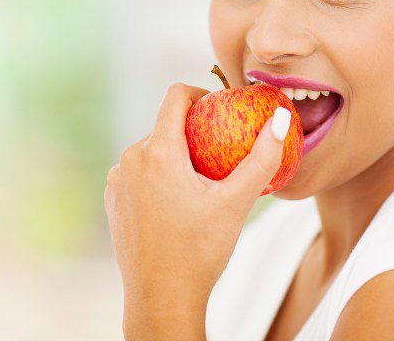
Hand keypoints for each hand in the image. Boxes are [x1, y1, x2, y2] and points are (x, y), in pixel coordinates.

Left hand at [104, 82, 291, 339]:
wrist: (161, 299)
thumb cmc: (199, 252)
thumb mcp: (236, 203)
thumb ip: (261, 158)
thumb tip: (281, 120)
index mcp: (158, 152)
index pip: (175, 97)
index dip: (199, 93)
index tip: (219, 109)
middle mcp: (130, 159)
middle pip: (165, 127)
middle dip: (192, 134)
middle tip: (218, 158)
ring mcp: (118, 180)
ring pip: (151, 150)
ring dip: (175, 157)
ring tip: (199, 185)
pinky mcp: (113, 199)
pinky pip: (137, 173)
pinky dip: (157, 177)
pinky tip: (176, 203)